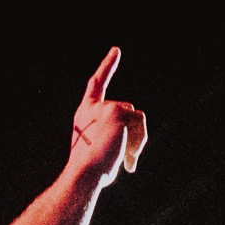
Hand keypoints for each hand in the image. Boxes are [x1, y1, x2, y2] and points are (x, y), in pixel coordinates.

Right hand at [68, 49, 147, 188]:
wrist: (84, 173)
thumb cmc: (91, 171)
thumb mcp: (101, 153)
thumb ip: (114, 143)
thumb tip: (131, 156)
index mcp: (85, 114)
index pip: (97, 84)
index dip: (107, 67)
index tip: (116, 51)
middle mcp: (94, 106)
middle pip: (129, 111)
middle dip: (134, 135)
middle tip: (125, 159)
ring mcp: (106, 107)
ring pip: (137, 118)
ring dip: (137, 140)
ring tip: (124, 159)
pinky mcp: (118, 112)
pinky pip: (140, 123)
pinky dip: (139, 141)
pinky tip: (126, 155)